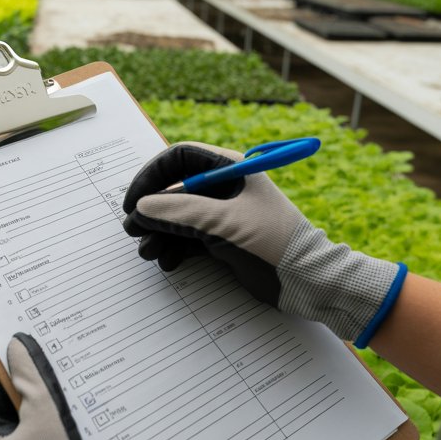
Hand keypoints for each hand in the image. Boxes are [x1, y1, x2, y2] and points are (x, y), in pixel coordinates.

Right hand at [122, 142, 406, 344]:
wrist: (308, 280)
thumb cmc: (274, 242)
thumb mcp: (225, 222)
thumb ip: (181, 212)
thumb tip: (142, 207)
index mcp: (230, 168)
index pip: (179, 159)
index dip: (152, 176)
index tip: (135, 201)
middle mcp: (224, 188)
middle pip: (175, 189)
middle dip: (152, 211)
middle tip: (132, 232)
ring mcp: (224, 215)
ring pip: (179, 217)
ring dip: (160, 233)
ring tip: (148, 253)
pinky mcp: (224, 240)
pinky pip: (189, 238)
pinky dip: (175, 248)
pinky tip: (168, 263)